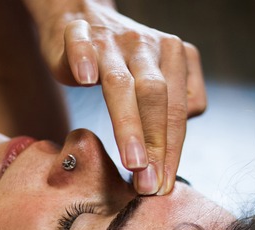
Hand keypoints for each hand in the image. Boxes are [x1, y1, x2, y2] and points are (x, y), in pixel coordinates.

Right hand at [28, 0, 206, 194]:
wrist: (79, 14)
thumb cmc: (119, 61)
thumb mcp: (153, 79)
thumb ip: (168, 110)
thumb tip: (170, 155)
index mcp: (173, 57)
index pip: (178, 111)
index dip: (170, 151)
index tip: (163, 186)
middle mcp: (147, 46)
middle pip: (155, 99)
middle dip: (155, 144)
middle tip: (149, 183)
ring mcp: (112, 39)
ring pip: (122, 83)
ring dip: (129, 124)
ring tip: (133, 161)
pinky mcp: (77, 32)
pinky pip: (81, 44)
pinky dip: (83, 59)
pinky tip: (84, 79)